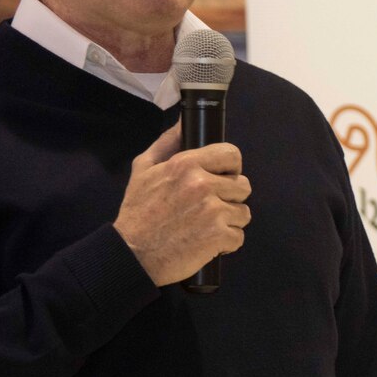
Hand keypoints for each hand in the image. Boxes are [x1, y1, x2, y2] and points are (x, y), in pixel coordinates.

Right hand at [114, 122, 252, 285]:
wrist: (132, 254)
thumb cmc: (138, 212)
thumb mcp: (143, 169)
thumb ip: (166, 143)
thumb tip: (184, 122)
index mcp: (187, 164)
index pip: (232, 155)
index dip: (230, 168)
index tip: (222, 179)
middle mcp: (203, 184)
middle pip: (243, 185)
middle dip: (230, 197)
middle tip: (210, 208)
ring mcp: (213, 211)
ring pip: (243, 212)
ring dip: (229, 221)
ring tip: (206, 227)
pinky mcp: (219, 236)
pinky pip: (238, 237)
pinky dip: (226, 244)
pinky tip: (206, 243)